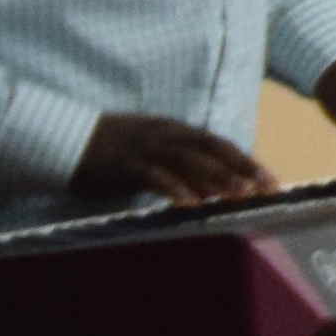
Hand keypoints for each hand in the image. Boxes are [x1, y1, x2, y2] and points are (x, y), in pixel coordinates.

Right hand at [73, 114, 278, 205]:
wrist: (64, 138)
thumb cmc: (112, 151)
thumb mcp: (153, 153)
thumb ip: (181, 165)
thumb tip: (213, 187)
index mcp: (175, 130)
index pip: (219, 144)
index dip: (247, 161)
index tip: (271, 181)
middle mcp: (165, 134)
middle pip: (212, 149)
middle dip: (242, 169)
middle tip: (267, 190)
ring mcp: (145, 147)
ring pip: (189, 160)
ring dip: (216, 178)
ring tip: (240, 196)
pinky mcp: (124, 162)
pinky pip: (154, 176)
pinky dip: (174, 189)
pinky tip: (191, 204)